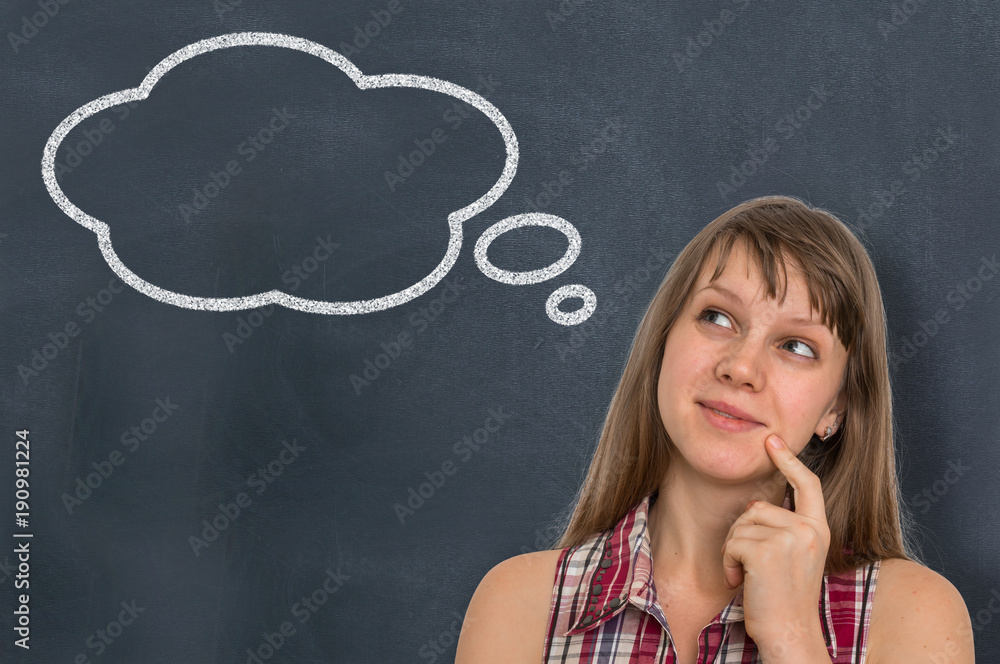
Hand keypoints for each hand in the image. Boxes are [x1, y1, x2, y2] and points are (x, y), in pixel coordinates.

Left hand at [720, 433, 830, 647]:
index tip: (772, 439)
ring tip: (749, 577)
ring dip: (734, 551)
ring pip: (741, 524)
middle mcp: (809, 530)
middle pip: (757, 508)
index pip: (808, 485)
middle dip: (743, 535)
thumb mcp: (792, 557)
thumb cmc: (784, 600)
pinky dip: (728, 563)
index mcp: (819, 530)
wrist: (790, 634)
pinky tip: (740, 582)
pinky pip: (732, 542)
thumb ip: (783, 529)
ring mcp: (790, 538)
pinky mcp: (767, 550)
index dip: (789, 460)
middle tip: (753, 568)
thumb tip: (754, 507)